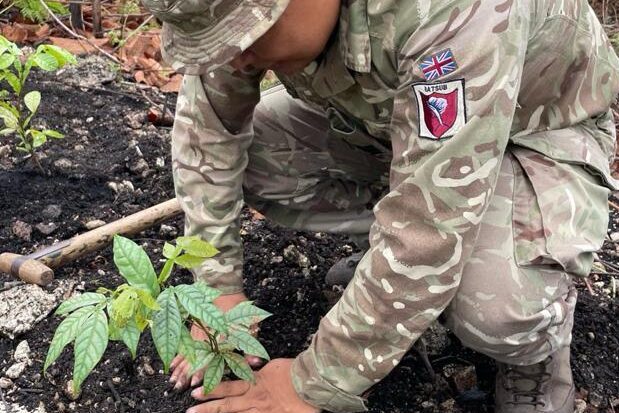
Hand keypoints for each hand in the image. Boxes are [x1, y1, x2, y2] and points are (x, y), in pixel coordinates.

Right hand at [169, 292, 262, 389]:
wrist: (221, 287)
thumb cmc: (237, 305)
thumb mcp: (250, 323)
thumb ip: (251, 344)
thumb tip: (255, 361)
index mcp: (219, 335)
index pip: (209, 356)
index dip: (202, 369)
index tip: (196, 381)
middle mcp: (205, 336)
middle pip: (194, 357)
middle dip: (187, 373)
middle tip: (180, 387)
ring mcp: (196, 333)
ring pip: (186, 354)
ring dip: (179, 369)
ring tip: (173, 383)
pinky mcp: (192, 330)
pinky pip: (182, 346)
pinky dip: (177, 358)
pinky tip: (171, 367)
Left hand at [188, 358, 318, 412]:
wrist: (311, 381)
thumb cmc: (293, 371)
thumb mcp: (272, 366)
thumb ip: (258, 370)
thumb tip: (250, 366)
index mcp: (255, 382)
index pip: (229, 386)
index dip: (212, 389)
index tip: (195, 391)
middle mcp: (255, 398)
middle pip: (228, 404)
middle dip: (208, 408)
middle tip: (190, 410)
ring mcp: (263, 411)